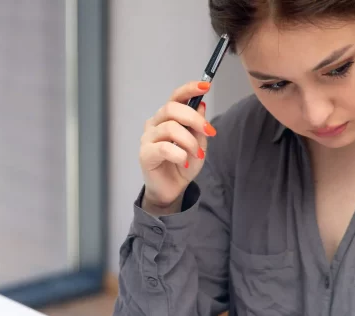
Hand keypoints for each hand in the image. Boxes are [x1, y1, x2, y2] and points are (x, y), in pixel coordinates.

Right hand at [139, 81, 216, 212]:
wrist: (171, 189)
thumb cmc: (182, 165)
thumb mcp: (198, 144)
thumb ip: (198, 127)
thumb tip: (201, 105)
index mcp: (167, 118)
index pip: (175, 97)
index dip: (189, 89)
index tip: (206, 86)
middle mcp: (155, 124)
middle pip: (172, 109)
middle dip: (194, 118)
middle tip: (209, 131)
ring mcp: (148, 138)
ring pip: (170, 128)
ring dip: (189, 141)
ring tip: (196, 154)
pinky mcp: (145, 154)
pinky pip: (164, 148)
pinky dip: (179, 154)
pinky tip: (183, 162)